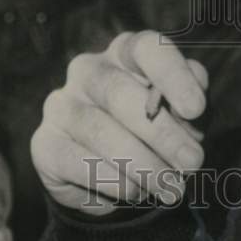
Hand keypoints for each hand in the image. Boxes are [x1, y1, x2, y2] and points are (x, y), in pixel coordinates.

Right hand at [31, 31, 208, 215]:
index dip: (172, 76)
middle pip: (121, 93)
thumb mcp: (181, 113)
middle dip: (163, 133)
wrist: (111, 176)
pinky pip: (79, 163)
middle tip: (192, 163)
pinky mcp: (44, 143)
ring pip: (101, 132)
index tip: (196, 110)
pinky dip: (115, 182)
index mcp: (126, 52)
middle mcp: (89, 70)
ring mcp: (62, 105)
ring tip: (171, 188)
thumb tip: (193, 107)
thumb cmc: (154, 130)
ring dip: (143, 165)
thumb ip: (191, 101)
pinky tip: (137, 192)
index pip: (146, 48)